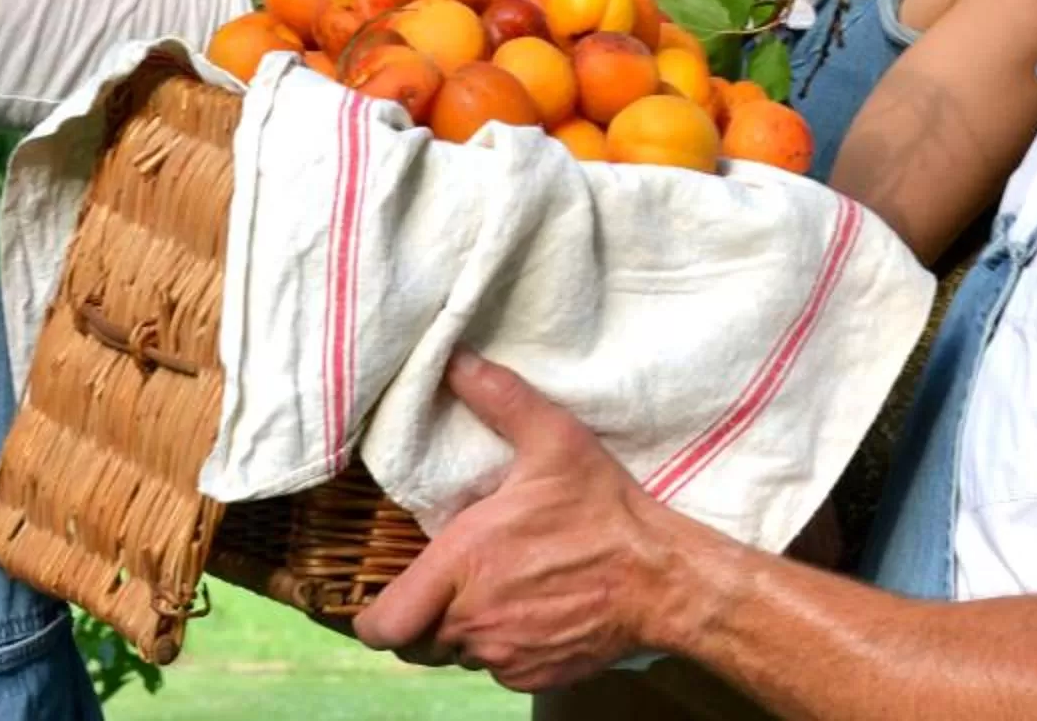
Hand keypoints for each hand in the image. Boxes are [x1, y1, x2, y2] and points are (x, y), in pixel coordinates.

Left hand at [353, 349, 689, 691]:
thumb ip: (500, 399)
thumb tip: (456, 360)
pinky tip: (532, 611)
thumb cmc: (603, 511)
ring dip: (465, 629)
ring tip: (497, 590)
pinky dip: (504, 647)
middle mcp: (474, 617)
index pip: (383, 625)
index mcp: (464, 562)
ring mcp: (504, 653)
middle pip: (417, 640)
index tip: (387, 598)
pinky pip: (498, 668)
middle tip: (446, 584)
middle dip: (423, 617)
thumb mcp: (555, 441)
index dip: (375, 617)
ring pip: (457, 653)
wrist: (661, 578)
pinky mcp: (532, 676)